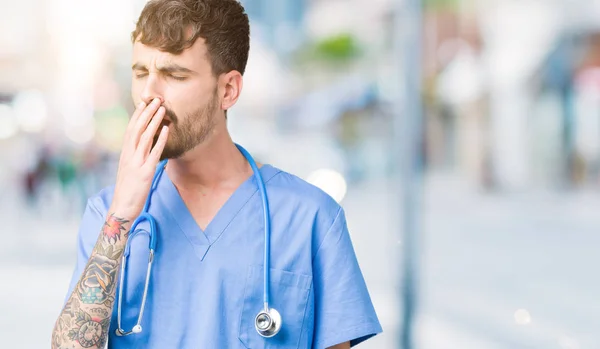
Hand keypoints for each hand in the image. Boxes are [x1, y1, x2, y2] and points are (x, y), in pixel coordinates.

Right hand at [110, 98, 168, 218]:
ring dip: (154, 121)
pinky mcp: (145, 172)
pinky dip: (160, 140)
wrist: (122, 208)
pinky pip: (154, 153)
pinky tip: (167, 130)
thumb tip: (145, 146)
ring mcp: (136, 163)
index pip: (131, 129)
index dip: (138, 115)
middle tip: (156, 99)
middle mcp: (129, 155)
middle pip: (138, 129)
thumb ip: (135, 157)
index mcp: (125, 153)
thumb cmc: (127, 190)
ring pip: (145, 137)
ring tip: (162, 109)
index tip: (144, 103)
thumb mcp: (129, 169)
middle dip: (147, 113)